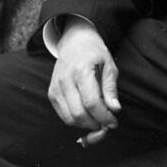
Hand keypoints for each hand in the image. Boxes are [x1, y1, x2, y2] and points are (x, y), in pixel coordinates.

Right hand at [48, 17, 120, 143]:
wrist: (74, 41)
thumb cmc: (94, 52)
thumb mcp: (109, 65)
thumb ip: (111, 89)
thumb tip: (115, 109)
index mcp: (81, 71)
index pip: (92, 102)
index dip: (104, 116)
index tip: (113, 122)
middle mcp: (65, 80)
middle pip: (79, 114)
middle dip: (95, 124)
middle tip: (106, 123)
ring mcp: (56, 87)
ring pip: (69, 118)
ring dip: (85, 124)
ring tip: (97, 118)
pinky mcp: (52, 93)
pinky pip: (63, 115)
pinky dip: (75, 120)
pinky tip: (86, 114)